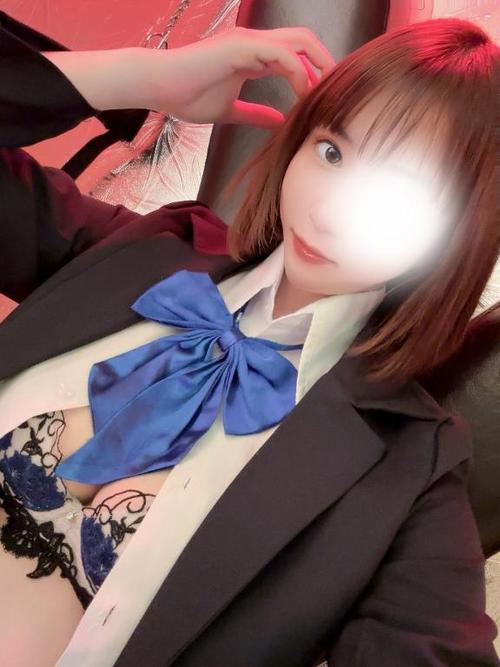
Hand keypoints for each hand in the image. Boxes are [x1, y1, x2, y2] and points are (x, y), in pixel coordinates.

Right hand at [151, 26, 335, 127]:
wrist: (160, 86)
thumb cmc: (188, 96)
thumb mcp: (230, 110)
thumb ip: (255, 114)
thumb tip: (279, 121)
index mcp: (253, 55)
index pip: (295, 56)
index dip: (313, 75)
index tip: (322, 100)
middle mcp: (255, 43)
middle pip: (305, 41)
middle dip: (325, 65)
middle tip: (334, 94)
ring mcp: (249, 41)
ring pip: (300, 42)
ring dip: (318, 68)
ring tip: (323, 95)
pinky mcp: (242, 47)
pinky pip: (283, 55)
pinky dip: (298, 74)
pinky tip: (302, 95)